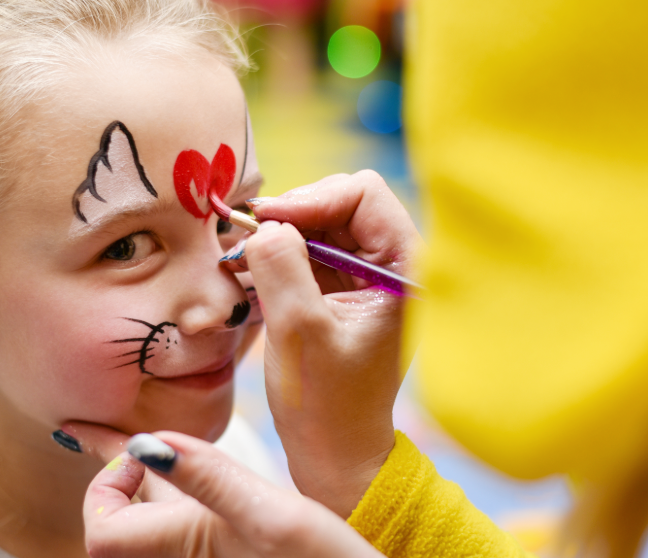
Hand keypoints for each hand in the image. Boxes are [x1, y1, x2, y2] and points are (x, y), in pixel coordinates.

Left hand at [69, 424, 383, 557]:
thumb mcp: (272, 515)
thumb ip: (209, 478)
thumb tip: (145, 445)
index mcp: (182, 547)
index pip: (99, 531)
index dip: (105, 489)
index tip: (142, 453)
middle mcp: (184, 555)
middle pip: (118, 523)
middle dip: (107, 477)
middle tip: (83, 432)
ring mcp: (207, 554)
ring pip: (151, 519)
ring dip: (133, 482)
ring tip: (116, 443)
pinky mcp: (229, 551)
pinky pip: (180, 521)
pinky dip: (168, 489)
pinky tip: (176, 469)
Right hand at [240, 170, 422, 517]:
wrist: (335, 455)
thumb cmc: (326, 403)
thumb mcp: (299, 330)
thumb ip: (282, 266)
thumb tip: (264, 222)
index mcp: (405, 269)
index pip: (363, 193)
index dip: (311, 199)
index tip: (265, 222)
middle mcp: (393, 265)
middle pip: (339, 202)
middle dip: (291, 216)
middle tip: (247, 238)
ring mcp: (367, 277)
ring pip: (320, 225)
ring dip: (280, 236)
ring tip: (242, 257)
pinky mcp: (342, 292)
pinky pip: (309, 252)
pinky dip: (279, 256)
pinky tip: (250, 271)